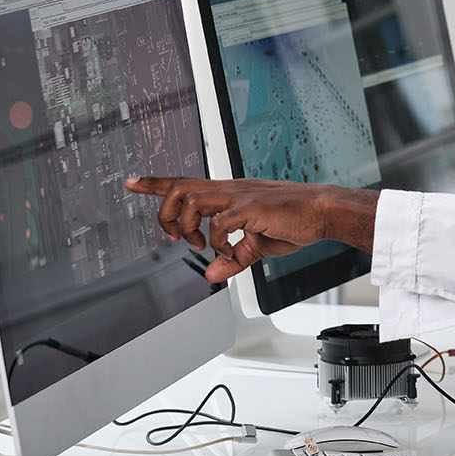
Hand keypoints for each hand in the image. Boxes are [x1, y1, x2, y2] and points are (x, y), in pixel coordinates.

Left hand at [124, 177, 378, 283]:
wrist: (322, 212)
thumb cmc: (295, 222)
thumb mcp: (256, 246)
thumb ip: (232, 258)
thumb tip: (211, 273)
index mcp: (229, 193)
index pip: (185, 183)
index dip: (155, 183)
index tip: (132, 182)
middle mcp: (230, 190)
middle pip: (180, 187)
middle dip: (164, 211)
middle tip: (170, 236)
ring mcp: (239, 196)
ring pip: (192, 201)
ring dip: (187, 226)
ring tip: (199, 244)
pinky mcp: (250, 208)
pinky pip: (220, 223)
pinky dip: (218, 242)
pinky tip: (229, 251)